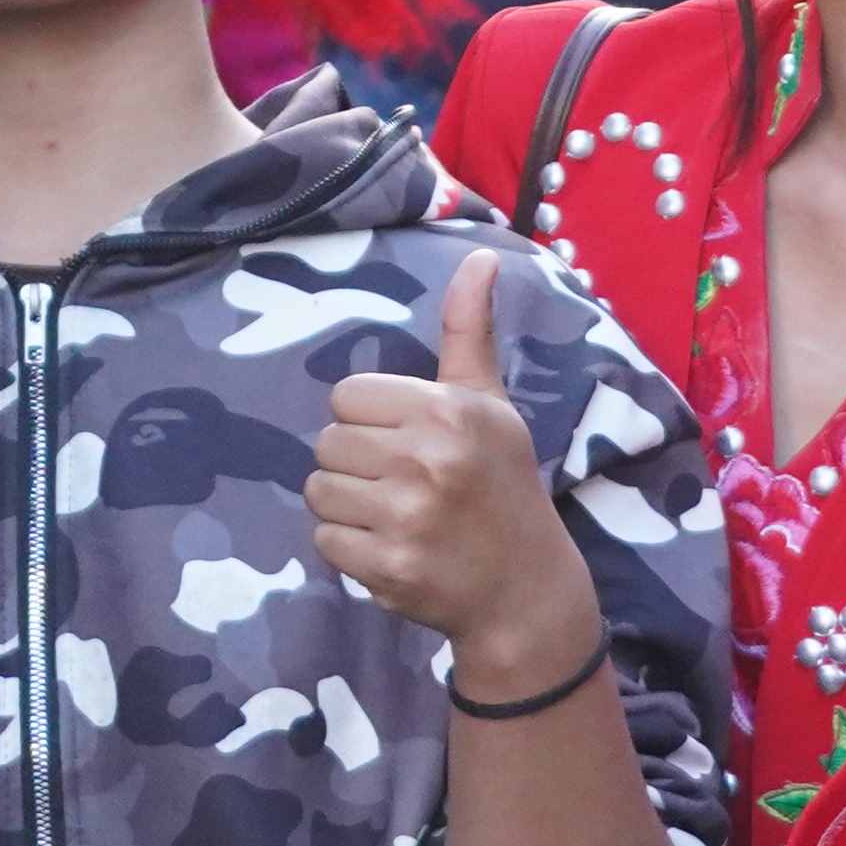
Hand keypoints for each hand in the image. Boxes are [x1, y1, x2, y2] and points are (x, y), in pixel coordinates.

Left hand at [311, 254, 605, 702]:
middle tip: (402, 484)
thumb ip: (468, 329)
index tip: (406, 441)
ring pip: (318, 491)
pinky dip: (349, 548)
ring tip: (395, 515)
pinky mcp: (389, 568)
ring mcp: (407, 517)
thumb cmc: (502, 484)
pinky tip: (392, 548)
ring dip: (346, 506)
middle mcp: (427, 459)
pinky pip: (324, 540)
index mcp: (448, 410)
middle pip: (327, 443)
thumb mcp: (491, 402)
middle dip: (355, 463)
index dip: (370, 419)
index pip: (347, 395)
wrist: (527, 590)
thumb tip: (479, 255)